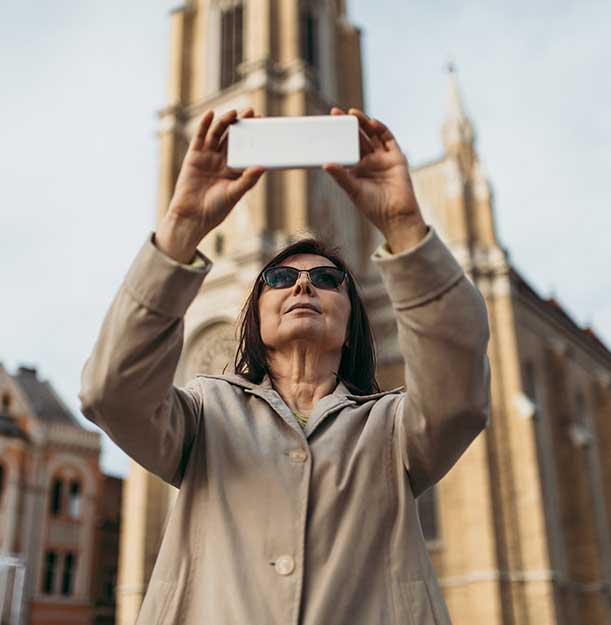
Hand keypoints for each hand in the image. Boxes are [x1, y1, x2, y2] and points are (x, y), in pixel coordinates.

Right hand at [157, 108, 265, 261]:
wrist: (193, 216)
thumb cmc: (216, 209)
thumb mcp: (235, 193)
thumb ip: (248, 179)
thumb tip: (263, 165)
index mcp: (234, 170)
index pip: (246, 149)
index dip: (253, 137)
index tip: (263, 124)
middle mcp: (221, 161)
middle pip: (232, 138)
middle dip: (241, 124)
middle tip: (252, 111)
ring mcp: (207, 157)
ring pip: (217, 134)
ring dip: (225, 122)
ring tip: (235, 112)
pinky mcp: (193, 156)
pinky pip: (199, 137)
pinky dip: (204, 125)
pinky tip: (211, 114)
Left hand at [323, 107, 426, 249]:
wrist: (396, 216)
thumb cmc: (373, 207)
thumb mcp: (353, 190)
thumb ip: (340, 176)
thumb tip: (324, 164)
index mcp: (357, 170)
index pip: (345, 149)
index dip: (337, 137)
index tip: (326, 126)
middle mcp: (370, 162)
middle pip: (358, 138)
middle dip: (348, 126)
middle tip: (335, 113)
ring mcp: (383, 158)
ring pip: (372, 135)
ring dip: (363, 123)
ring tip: (352, 113)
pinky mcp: (397, 157)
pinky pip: (389, 139)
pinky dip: (381, 130)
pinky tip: (372, 123)